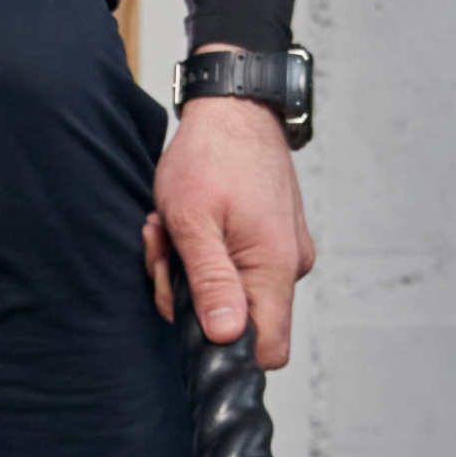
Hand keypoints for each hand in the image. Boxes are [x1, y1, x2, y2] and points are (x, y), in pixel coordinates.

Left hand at [145, 93, 315, 372]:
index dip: (225, 348)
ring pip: (233, 291)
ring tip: (172, 227)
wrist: (234, 108)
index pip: (268, 349)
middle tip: (165, 251)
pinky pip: (239, 266)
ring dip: (193, 269)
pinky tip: (191, 223)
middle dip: (192, 297)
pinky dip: (209, 252)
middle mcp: (290, 265)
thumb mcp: (192, 223)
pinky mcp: (276, 238)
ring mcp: (285, 251)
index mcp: (275, 267)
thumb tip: (225, 336)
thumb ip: (210, 283)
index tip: (187, 314)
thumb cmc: (210, 157)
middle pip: (240, 320)